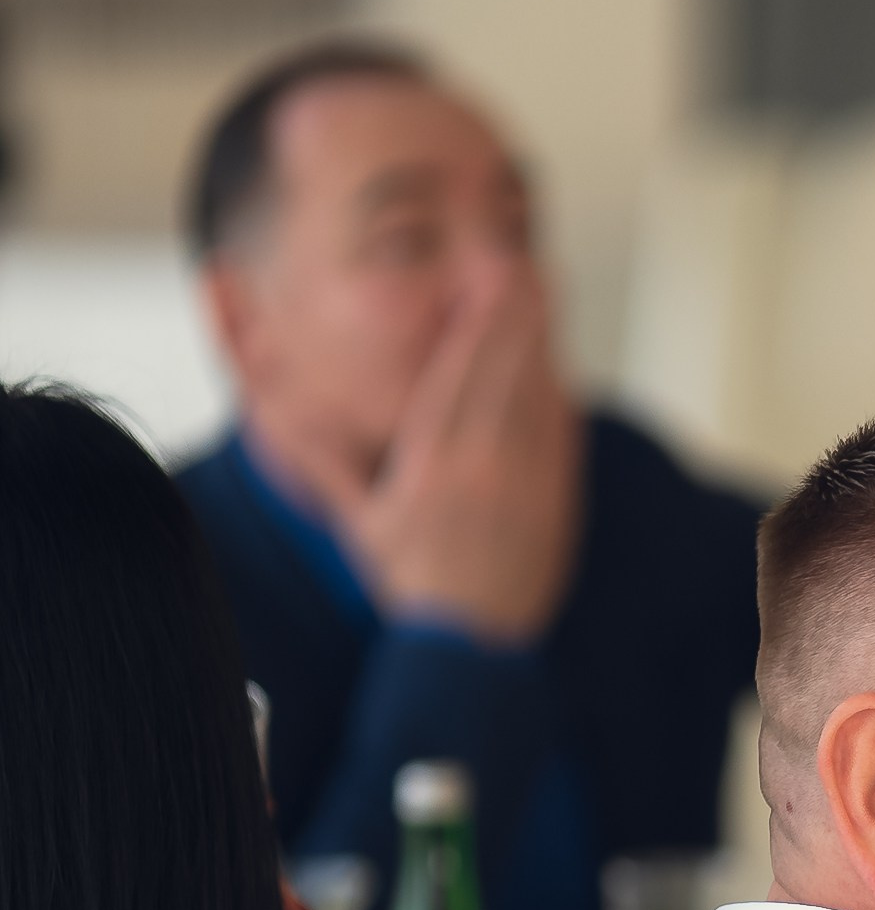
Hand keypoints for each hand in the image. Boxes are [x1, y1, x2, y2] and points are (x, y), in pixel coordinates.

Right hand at [304, 281, 582, 645]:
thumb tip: (280, 413)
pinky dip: (558, 395)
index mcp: (432, 466)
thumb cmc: (405, 581)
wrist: (465, 647)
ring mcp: (526, 486)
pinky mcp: (555, 503)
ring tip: (542, 292)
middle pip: (505, 374)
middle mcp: (483, 470)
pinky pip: (560, 436)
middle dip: (514, 315)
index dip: (478, 324)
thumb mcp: (355, 520)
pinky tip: (556, 364)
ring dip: (541, 343)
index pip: (460, 377)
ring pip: (538, 397)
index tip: (486, 279)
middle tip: (520, 263)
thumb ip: (323, 459)